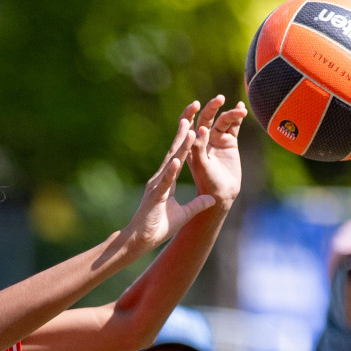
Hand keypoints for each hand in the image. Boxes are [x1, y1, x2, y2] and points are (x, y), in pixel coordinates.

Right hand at [119, 105, 217, 254]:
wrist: (139, 240)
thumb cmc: (158, 227)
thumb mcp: (184, 214)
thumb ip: (197, 205)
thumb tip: (211, 200)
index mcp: (167, 180)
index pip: (179, 154)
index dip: (188, 138)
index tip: (196, 120)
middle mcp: (161, 178)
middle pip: (175, 150)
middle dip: (185, 130)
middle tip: (194, 109)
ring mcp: (157, 185)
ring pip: (171, 161)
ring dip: (180, 146)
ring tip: (190, 129)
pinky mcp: (155, 197)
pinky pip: (165, 182)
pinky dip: (172, 171)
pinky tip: (178, 160)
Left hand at [186, 96, 246, 208]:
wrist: (221, 195)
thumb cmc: (207, 184)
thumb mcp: (201, 167)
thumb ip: (199, 148)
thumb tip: (202, 128)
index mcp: (190, 144)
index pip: (186, 123)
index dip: (189, 113)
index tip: (195, 105)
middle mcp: (202, 139)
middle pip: (206, 118)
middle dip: (212, 107)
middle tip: (219, 99)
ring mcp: (216, 139)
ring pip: (222, 121)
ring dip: (231, 113)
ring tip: (240, 111)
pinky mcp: (229, 142)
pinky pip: (233, 126)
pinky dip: (237, 117)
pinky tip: (242, 108)